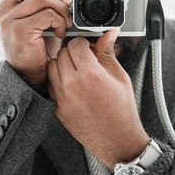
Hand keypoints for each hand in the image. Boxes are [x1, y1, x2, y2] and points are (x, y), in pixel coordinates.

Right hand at [0, 0, 71, 85]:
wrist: (29, 76)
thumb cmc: (37, 49)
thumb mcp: (39, 22)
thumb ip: (43, 4)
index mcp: (8, 4)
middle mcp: (4, 9)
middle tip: (67, 1)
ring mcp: (9, 20)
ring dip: (61, 9)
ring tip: (66, 23)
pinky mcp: (19, 30)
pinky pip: (47, 15)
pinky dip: (60, 22)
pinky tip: (61, 33)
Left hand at [48, 29, 149, 170]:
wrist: (117, 140)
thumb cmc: (122, 110)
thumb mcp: (119, 77)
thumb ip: (108, 53)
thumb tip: (108, 34)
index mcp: (90, 74)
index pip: (75, 44)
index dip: (83, 42)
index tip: (89, 47)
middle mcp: (73, 84)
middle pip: (62, 53)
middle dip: (73, 51)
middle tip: (85, 58)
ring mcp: (62, 98)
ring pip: (52, 66)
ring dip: (63, 64)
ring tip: (78, 70)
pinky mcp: (58, 108)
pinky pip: (51, 85)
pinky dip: (59, 80)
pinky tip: (73, 84)